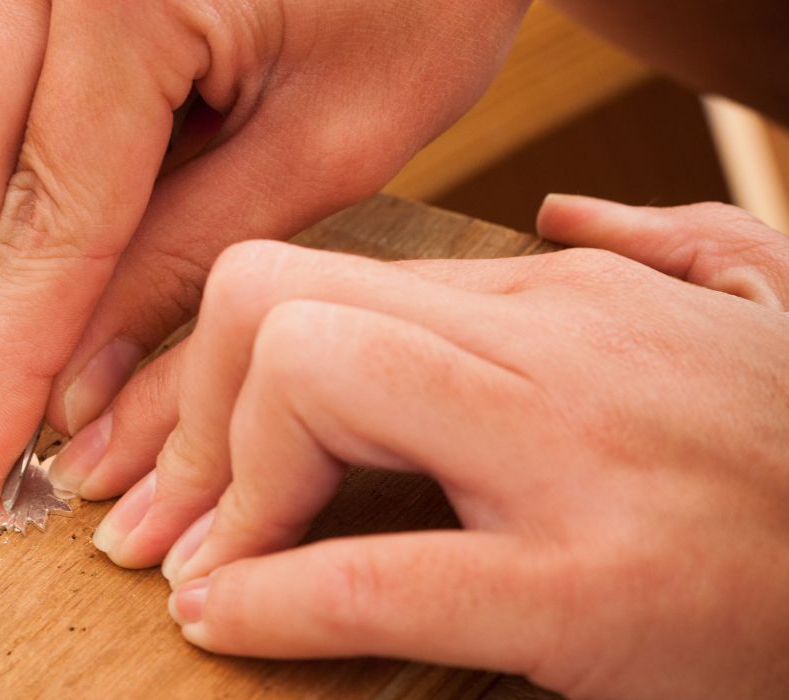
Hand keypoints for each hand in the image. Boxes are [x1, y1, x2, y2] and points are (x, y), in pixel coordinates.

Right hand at [0, 0, 529, 503]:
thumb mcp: (331, 144)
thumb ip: (189, 258)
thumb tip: (81, 372)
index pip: (46, 219)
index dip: (15, 358)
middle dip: (16, 284)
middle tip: (94, 345)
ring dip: (33, 222)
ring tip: (145, 234)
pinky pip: (0, 94)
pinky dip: (49, 164)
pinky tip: (135, 176)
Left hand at [59, 195, 788, 697]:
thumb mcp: (747, 299)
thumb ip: (654, 239)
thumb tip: (558, 210)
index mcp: (553, 296)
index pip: (320, 278)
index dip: (223, 361)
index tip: (192, 440)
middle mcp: (540, 346)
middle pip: (281, 306)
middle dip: (194, 408)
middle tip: (170, 503)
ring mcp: (557, 457)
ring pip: (311, 386)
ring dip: (224, 482)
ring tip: (200, 558)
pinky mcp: (580, 588)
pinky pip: (372, 574)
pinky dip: (271, 599)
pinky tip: (225, 618)